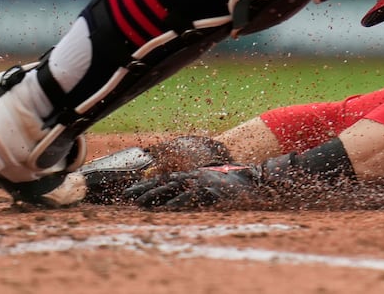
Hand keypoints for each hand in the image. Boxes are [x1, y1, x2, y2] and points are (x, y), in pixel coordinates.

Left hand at [126, 164, 262, 209]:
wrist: (257, 182)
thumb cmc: (236, 184)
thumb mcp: (214, 182)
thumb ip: (198, 186)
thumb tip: (184, 194)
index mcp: (195, 174)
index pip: (167, 178)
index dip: (148, 184)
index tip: (131, 191)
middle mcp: (196, 176)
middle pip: (165, 182)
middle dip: (145, 189)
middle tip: (126, 196)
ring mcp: (203, 182)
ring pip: (173, 188)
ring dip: (155, 196)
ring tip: (138, 203)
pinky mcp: (210, 191)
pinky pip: (190, 198)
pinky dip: (177, 202)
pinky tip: (165, 208)